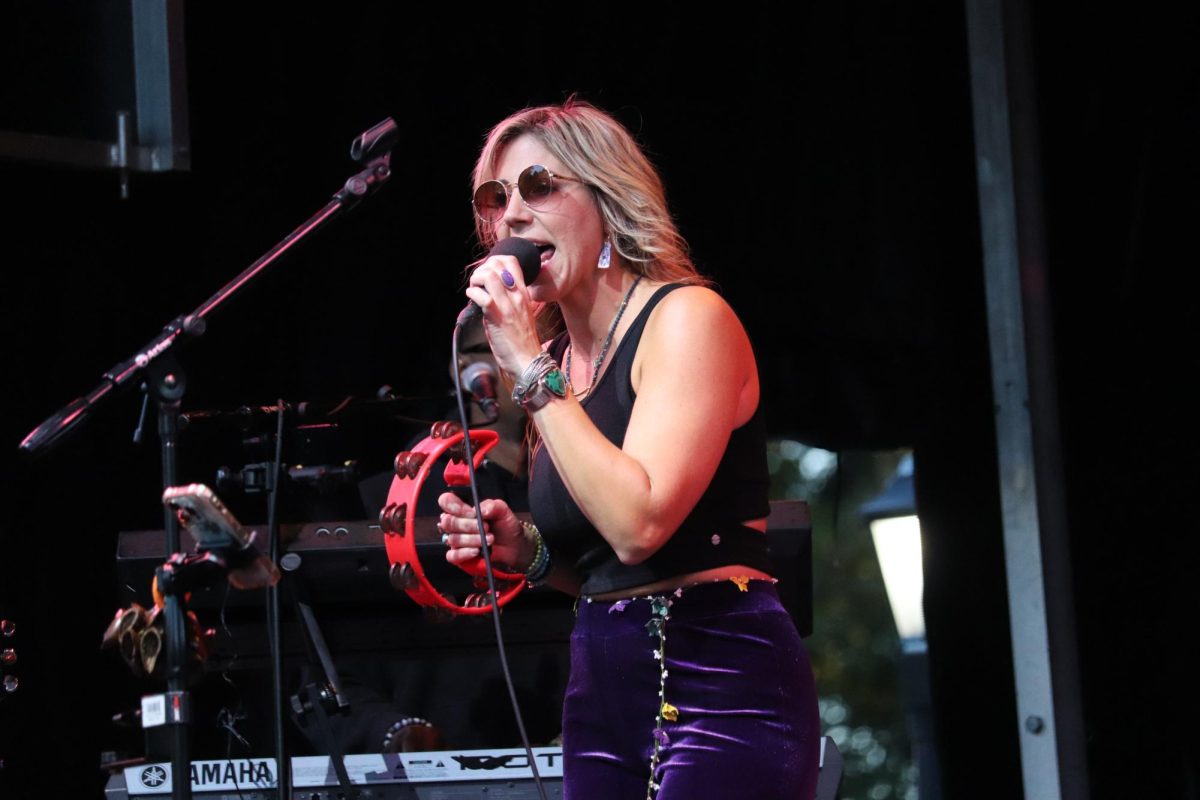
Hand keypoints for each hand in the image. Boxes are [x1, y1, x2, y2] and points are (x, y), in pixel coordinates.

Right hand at [437, 492, 530, 570]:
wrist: (514, 547)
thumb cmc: (505, 527)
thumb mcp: (504, 512)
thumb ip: (493, 506)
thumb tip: (481, 510)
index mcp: (462, 508)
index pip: (446, 501)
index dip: (454, 505)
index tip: (472, 512)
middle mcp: (455, 523)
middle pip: (448, 522)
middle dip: (468, 525)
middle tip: (486, 527)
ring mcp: (455, 540)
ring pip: (452, 539)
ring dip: (472, 539)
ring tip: (489, 539)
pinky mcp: (457, 556)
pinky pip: (452, 555)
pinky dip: (465, 553)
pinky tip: (477, 551)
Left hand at [464, 255, 541, 376]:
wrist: (528, 361)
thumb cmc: (522, 341)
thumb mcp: (521, 314)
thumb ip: (508, 300)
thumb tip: (489, 293)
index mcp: (523, 293)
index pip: (512, 262)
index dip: (495, 261)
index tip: (487, 273)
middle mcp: (517, 296)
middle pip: (498, 264)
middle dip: (482, 269)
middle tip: (478, 283)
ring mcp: (507, 305)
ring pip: (489, 276)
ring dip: (476, 279)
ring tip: (475, 290)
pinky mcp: (497, 317)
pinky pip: (481, 296)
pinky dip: (472, 294)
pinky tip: (473, 301)